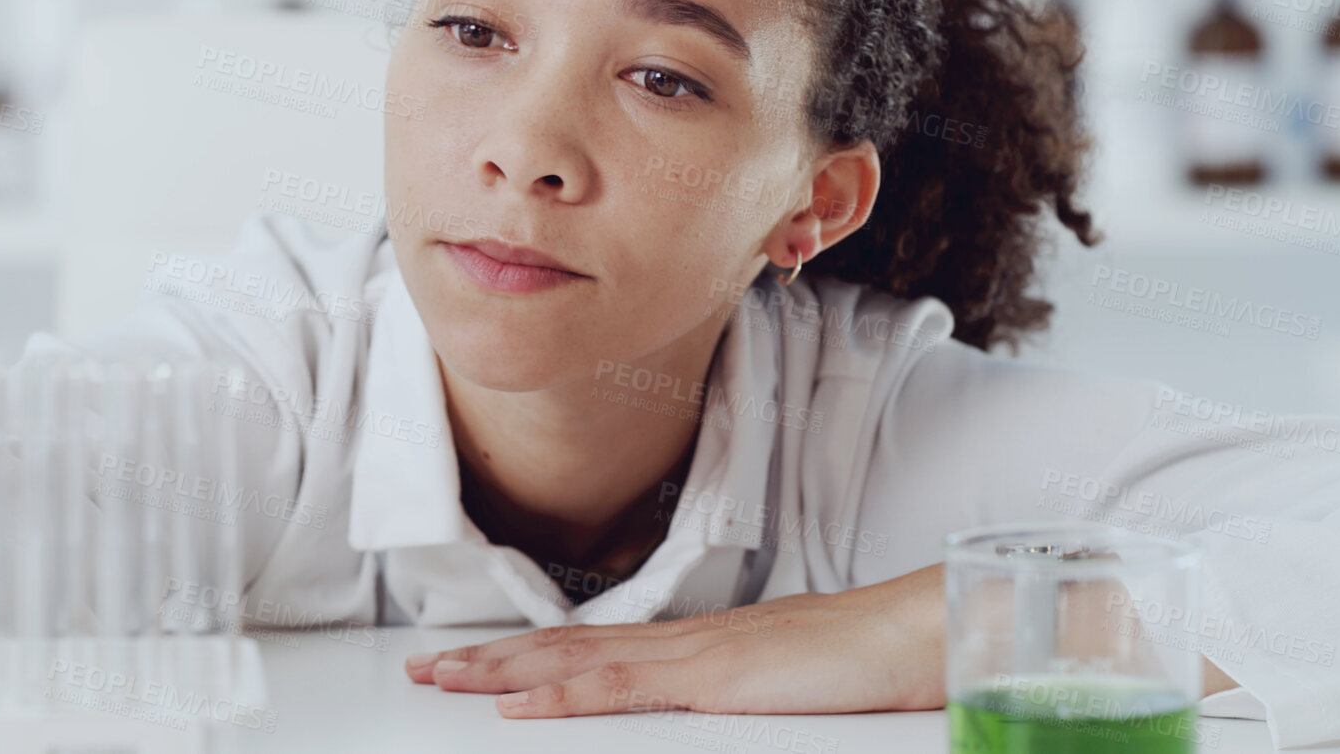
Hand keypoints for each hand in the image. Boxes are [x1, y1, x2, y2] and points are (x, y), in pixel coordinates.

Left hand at [403, 563, 945, 717]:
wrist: (913, 634)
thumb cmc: (862, 662)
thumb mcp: (782, 684)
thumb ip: (736, 689)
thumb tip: (712, 698)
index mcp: (693, 643)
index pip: (590, 647)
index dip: (527, 653)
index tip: (474, 663)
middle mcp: (678, 640)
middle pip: (564, 646)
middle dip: (489, 659)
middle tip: (426, 667)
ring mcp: (690, 655)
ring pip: (573, 660)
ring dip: (502, 671)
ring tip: (444, 679)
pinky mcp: (710, 679)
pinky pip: (619, 688)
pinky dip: (560, 693)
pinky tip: (518, 705)